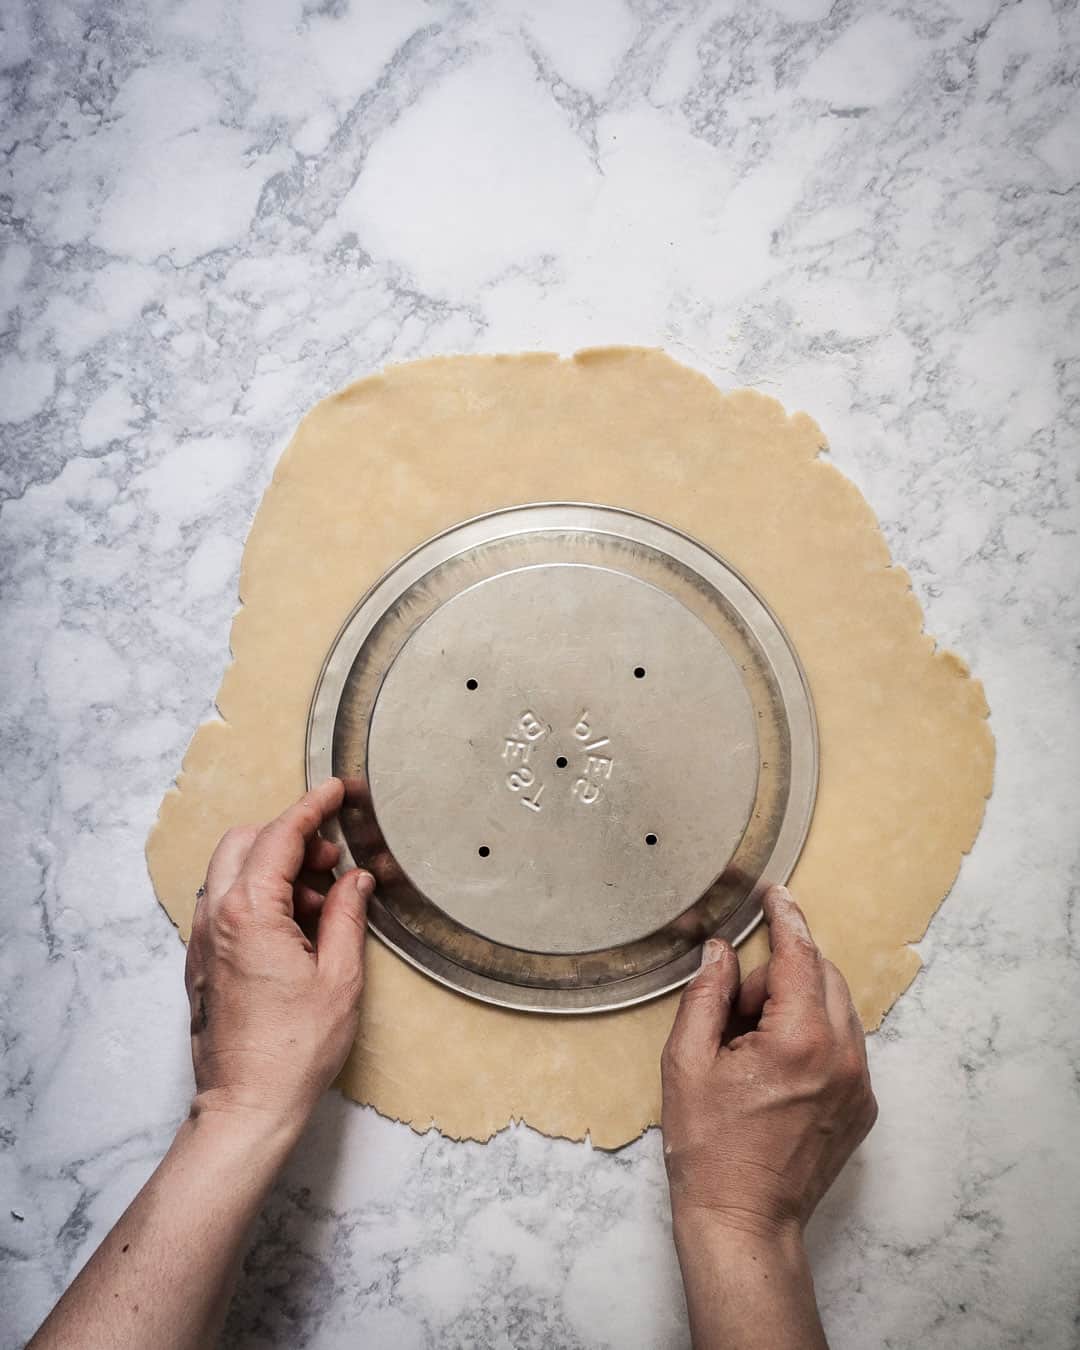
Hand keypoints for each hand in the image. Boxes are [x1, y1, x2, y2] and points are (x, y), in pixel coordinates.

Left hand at [185, 778, 373, 1137]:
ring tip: (321, 902)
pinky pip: (227, 906)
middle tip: (333, 858)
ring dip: (275, 869)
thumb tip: (354, 881)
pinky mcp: (203, 964)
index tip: (335, 790)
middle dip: (290, 837)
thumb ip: (345, 915)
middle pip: (245, 844)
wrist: (246, 1106)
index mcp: (249, 913)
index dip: (312, 807)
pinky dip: (260, 897)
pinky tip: (296, 928)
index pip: (279, 836)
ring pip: (232, 874)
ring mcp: (203, 941)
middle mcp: (216, 919)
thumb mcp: (339, 977)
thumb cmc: (294, 1050)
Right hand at [662, 885, 876, 1241]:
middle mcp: (842, 1057)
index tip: (776, 892)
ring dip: (794, 1005)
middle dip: (778, 974)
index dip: (786, 917)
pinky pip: (842, 1043)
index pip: (799, 956)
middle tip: (734, 1012)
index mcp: (799, 1042)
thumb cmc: (708, 1149)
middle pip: (821, 975)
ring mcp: (859, 1084)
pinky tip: (773, 1071)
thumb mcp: (687, 1062)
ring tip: (750, 1048)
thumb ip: (707, 995)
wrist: (745, 1222)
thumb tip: (721, 951)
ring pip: (834, 1007)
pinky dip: (811, 1035)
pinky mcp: (863, 1106)